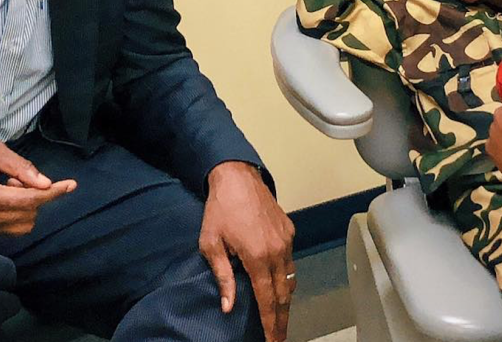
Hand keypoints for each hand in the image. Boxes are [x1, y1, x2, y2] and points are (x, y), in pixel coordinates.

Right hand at [0, 140, 75, 235]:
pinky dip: (18, 211)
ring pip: (23, 224)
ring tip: (10, 184)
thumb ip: (21, 167)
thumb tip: (46, 183)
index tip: (71, 184)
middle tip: (19, 176)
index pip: (28, 200)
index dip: (53, 193)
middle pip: (29, 214)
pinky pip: (11, 227)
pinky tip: (5, 194)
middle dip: (35, 194)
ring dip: (27, 204)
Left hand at [199, 162, 295, 341]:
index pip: (267, 299)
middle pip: (283, 294)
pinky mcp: (289, 231)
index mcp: (258, 256)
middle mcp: (277, 251)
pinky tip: (278, 284)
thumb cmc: (220, 209)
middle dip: (281, 319)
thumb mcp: (211, 244)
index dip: (270, 323)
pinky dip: (286, 276)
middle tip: (279, 336)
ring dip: (285, 299)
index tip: (272, 340)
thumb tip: (228, 306)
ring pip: (290, 278)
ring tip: (280, 317)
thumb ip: (223, 277)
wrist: (237, 177)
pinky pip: (290, 261)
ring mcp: (287, 240)